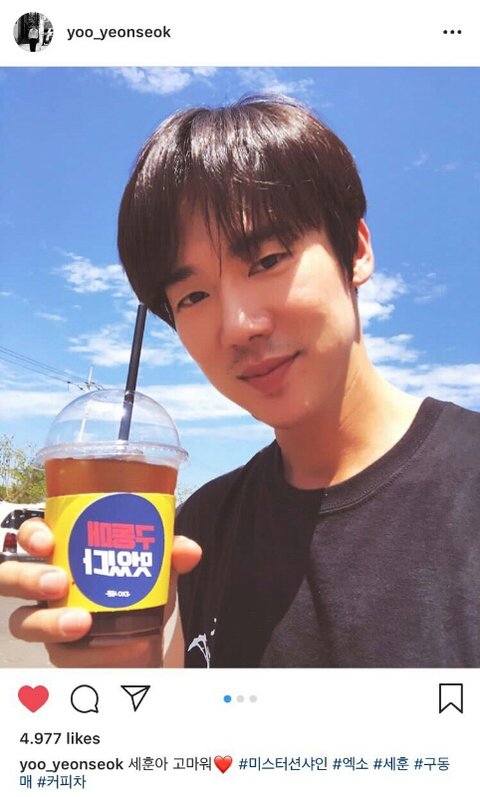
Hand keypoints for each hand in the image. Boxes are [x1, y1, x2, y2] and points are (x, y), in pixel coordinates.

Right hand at [0, 518, 201, 666]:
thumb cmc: (144, 590)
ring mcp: (47, 621)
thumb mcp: (159, 569)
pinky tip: (109, 652)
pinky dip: (85, 654)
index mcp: (66, 552)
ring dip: (49, 623)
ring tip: (83, 623)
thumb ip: (171, 554)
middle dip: (26, 578)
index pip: (33, 536)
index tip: (48, 542)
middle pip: (9, 578)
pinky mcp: (59, 655)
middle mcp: (47, 585)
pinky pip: (58, 656)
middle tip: (58, 583)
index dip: (32, 535)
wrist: (155, 639)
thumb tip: (188, 550)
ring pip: (23, 623)